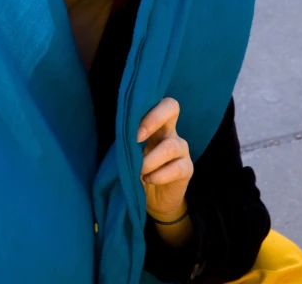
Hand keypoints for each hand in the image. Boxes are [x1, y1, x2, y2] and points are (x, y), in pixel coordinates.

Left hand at [137, 98, 193, 220]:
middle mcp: (169, 131)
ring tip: (138, 171)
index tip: (128, 125)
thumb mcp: (129, 153)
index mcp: (154, 123)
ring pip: (170, 145)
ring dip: (150, 159)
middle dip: (153, 118)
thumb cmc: (136, 170)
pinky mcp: (187, 169)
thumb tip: (114, 133)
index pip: (155, 101)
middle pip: (171, 106)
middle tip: (137, 138)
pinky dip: (159, 175)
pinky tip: (148, 179)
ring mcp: (181, 149)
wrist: (152, 200)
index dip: (145, 107)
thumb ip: (125, 141)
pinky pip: (177, 168)